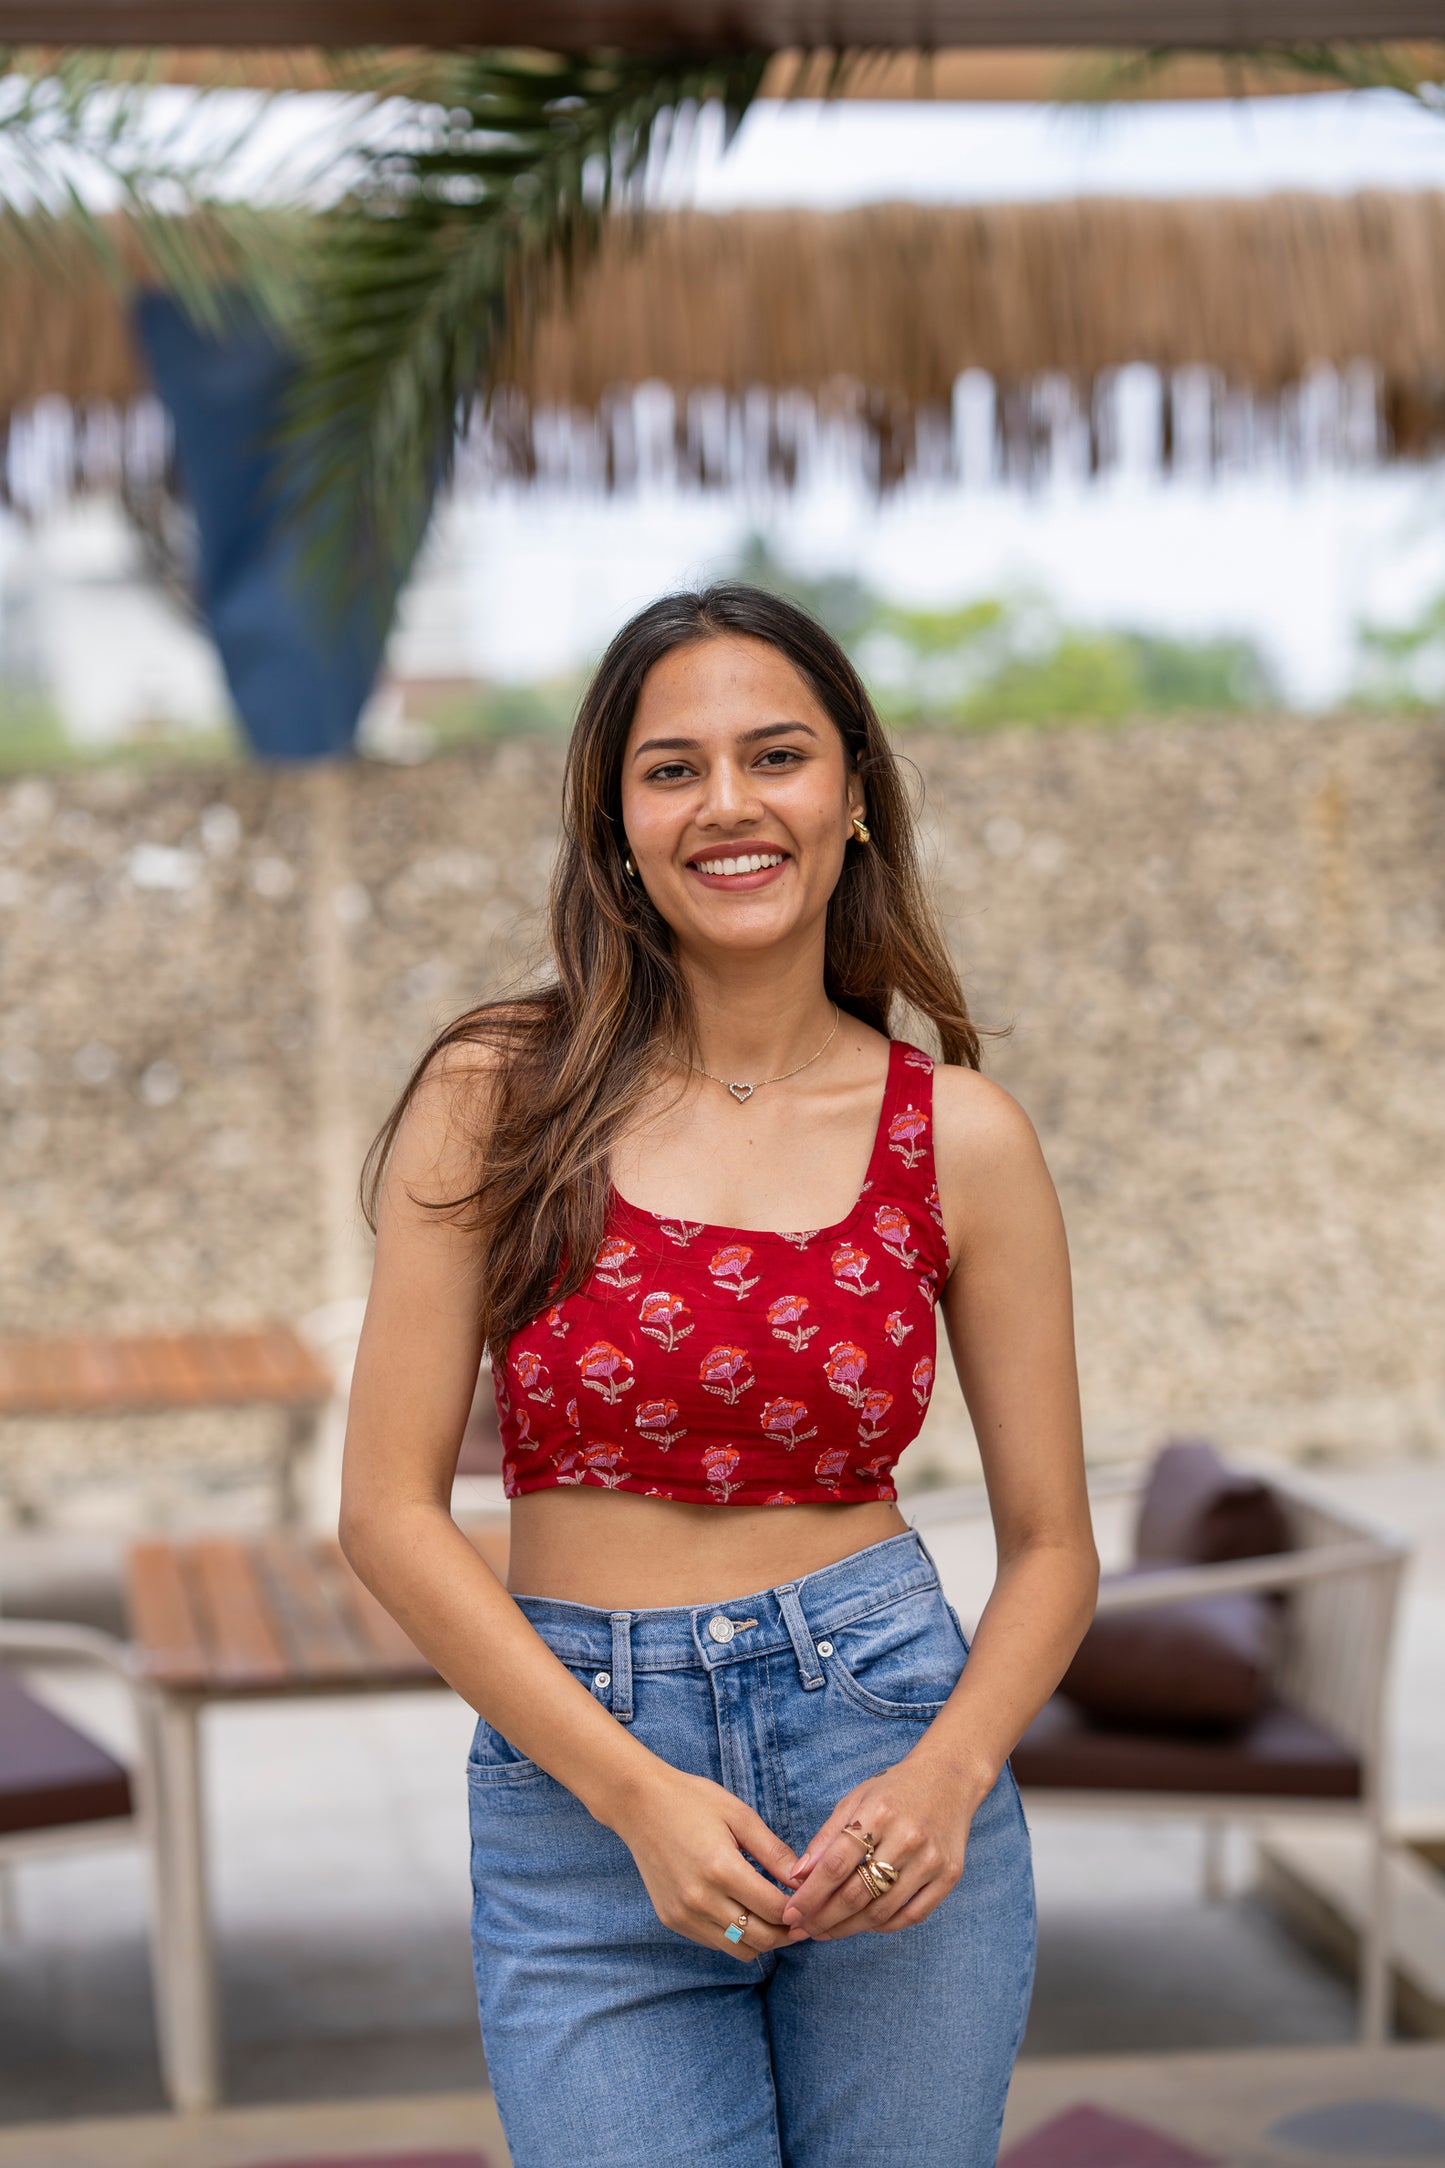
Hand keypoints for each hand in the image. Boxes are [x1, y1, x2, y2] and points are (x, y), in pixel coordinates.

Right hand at [612, 1765, 801, 1961]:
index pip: (774, 1909)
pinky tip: (743, 1913)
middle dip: (788, 1933)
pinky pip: (715, 1943)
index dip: (800, 1911)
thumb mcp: (739, 1815)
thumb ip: (774, 1851)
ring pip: (739, 1949)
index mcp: (721, 1868)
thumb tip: (805, 1880)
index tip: (813, 1904)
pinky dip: (736, 1936)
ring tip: (776, 1920)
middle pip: (760, 1938)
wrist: (639, 1804)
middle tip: (803, 1921)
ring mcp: (683, 1914)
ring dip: (763, 1940)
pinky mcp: (671, 1920)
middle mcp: (700, 1899)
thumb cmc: (693, 1801)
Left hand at [780, 1746, 979, 1940]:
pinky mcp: (949, 1876)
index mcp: (879, 1814)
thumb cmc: (894, 1790)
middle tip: (803, 1930)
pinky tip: (864, 1924)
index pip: (836, 1866)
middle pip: (857, 1894)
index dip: (810, 1895)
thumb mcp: (855, 1800)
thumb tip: (798, 1877)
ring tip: (826, 1932)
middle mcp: (907, 1838)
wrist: (949, 1779)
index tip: (790, 1914)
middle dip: (824, 1918)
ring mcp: (931, 1860)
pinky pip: (912, 1916)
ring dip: (848, 1928)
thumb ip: (826, 1838)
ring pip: (882, 1911)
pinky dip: (883, 1926)